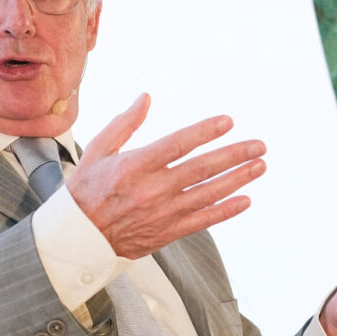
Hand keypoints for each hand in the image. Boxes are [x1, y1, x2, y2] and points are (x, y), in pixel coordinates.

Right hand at [64, 93, 266, 259]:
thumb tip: (145, 98)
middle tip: (259, 145)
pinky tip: (245, 200)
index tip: (227, 122)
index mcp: (134, 166)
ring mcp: (162, 213)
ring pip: (208, 193)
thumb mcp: (97, 151)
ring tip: (259, 166)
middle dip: (234, 155)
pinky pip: (202, 220)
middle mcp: (151, 190)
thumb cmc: (85, 191)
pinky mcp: (166, 232)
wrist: (77, 237)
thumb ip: (123, 124)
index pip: (178, 144)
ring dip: (237, 179)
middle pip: (202, 169)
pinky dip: (226, 211)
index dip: (205, 132)